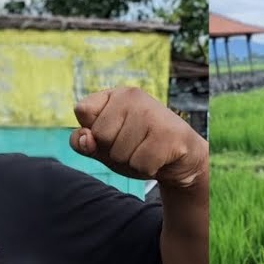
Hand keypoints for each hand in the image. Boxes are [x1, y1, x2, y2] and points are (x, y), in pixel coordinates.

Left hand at [70, 87, 206, 188]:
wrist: (181, 159)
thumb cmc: (138, 149)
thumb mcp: (104, 148)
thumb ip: (83, 143)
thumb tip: (85, 138)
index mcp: (115, 94)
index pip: (82, 110)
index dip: (92, 131)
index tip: (113, 133)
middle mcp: (132, 96)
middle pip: (100, 136)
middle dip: (113, 151)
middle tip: (134, 146)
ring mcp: (151, 112)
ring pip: (119, 153)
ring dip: (131, 162)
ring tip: (147, 151)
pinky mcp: (168, 133)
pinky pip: (140, 164)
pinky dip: (147, 169)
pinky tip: (159, 157)